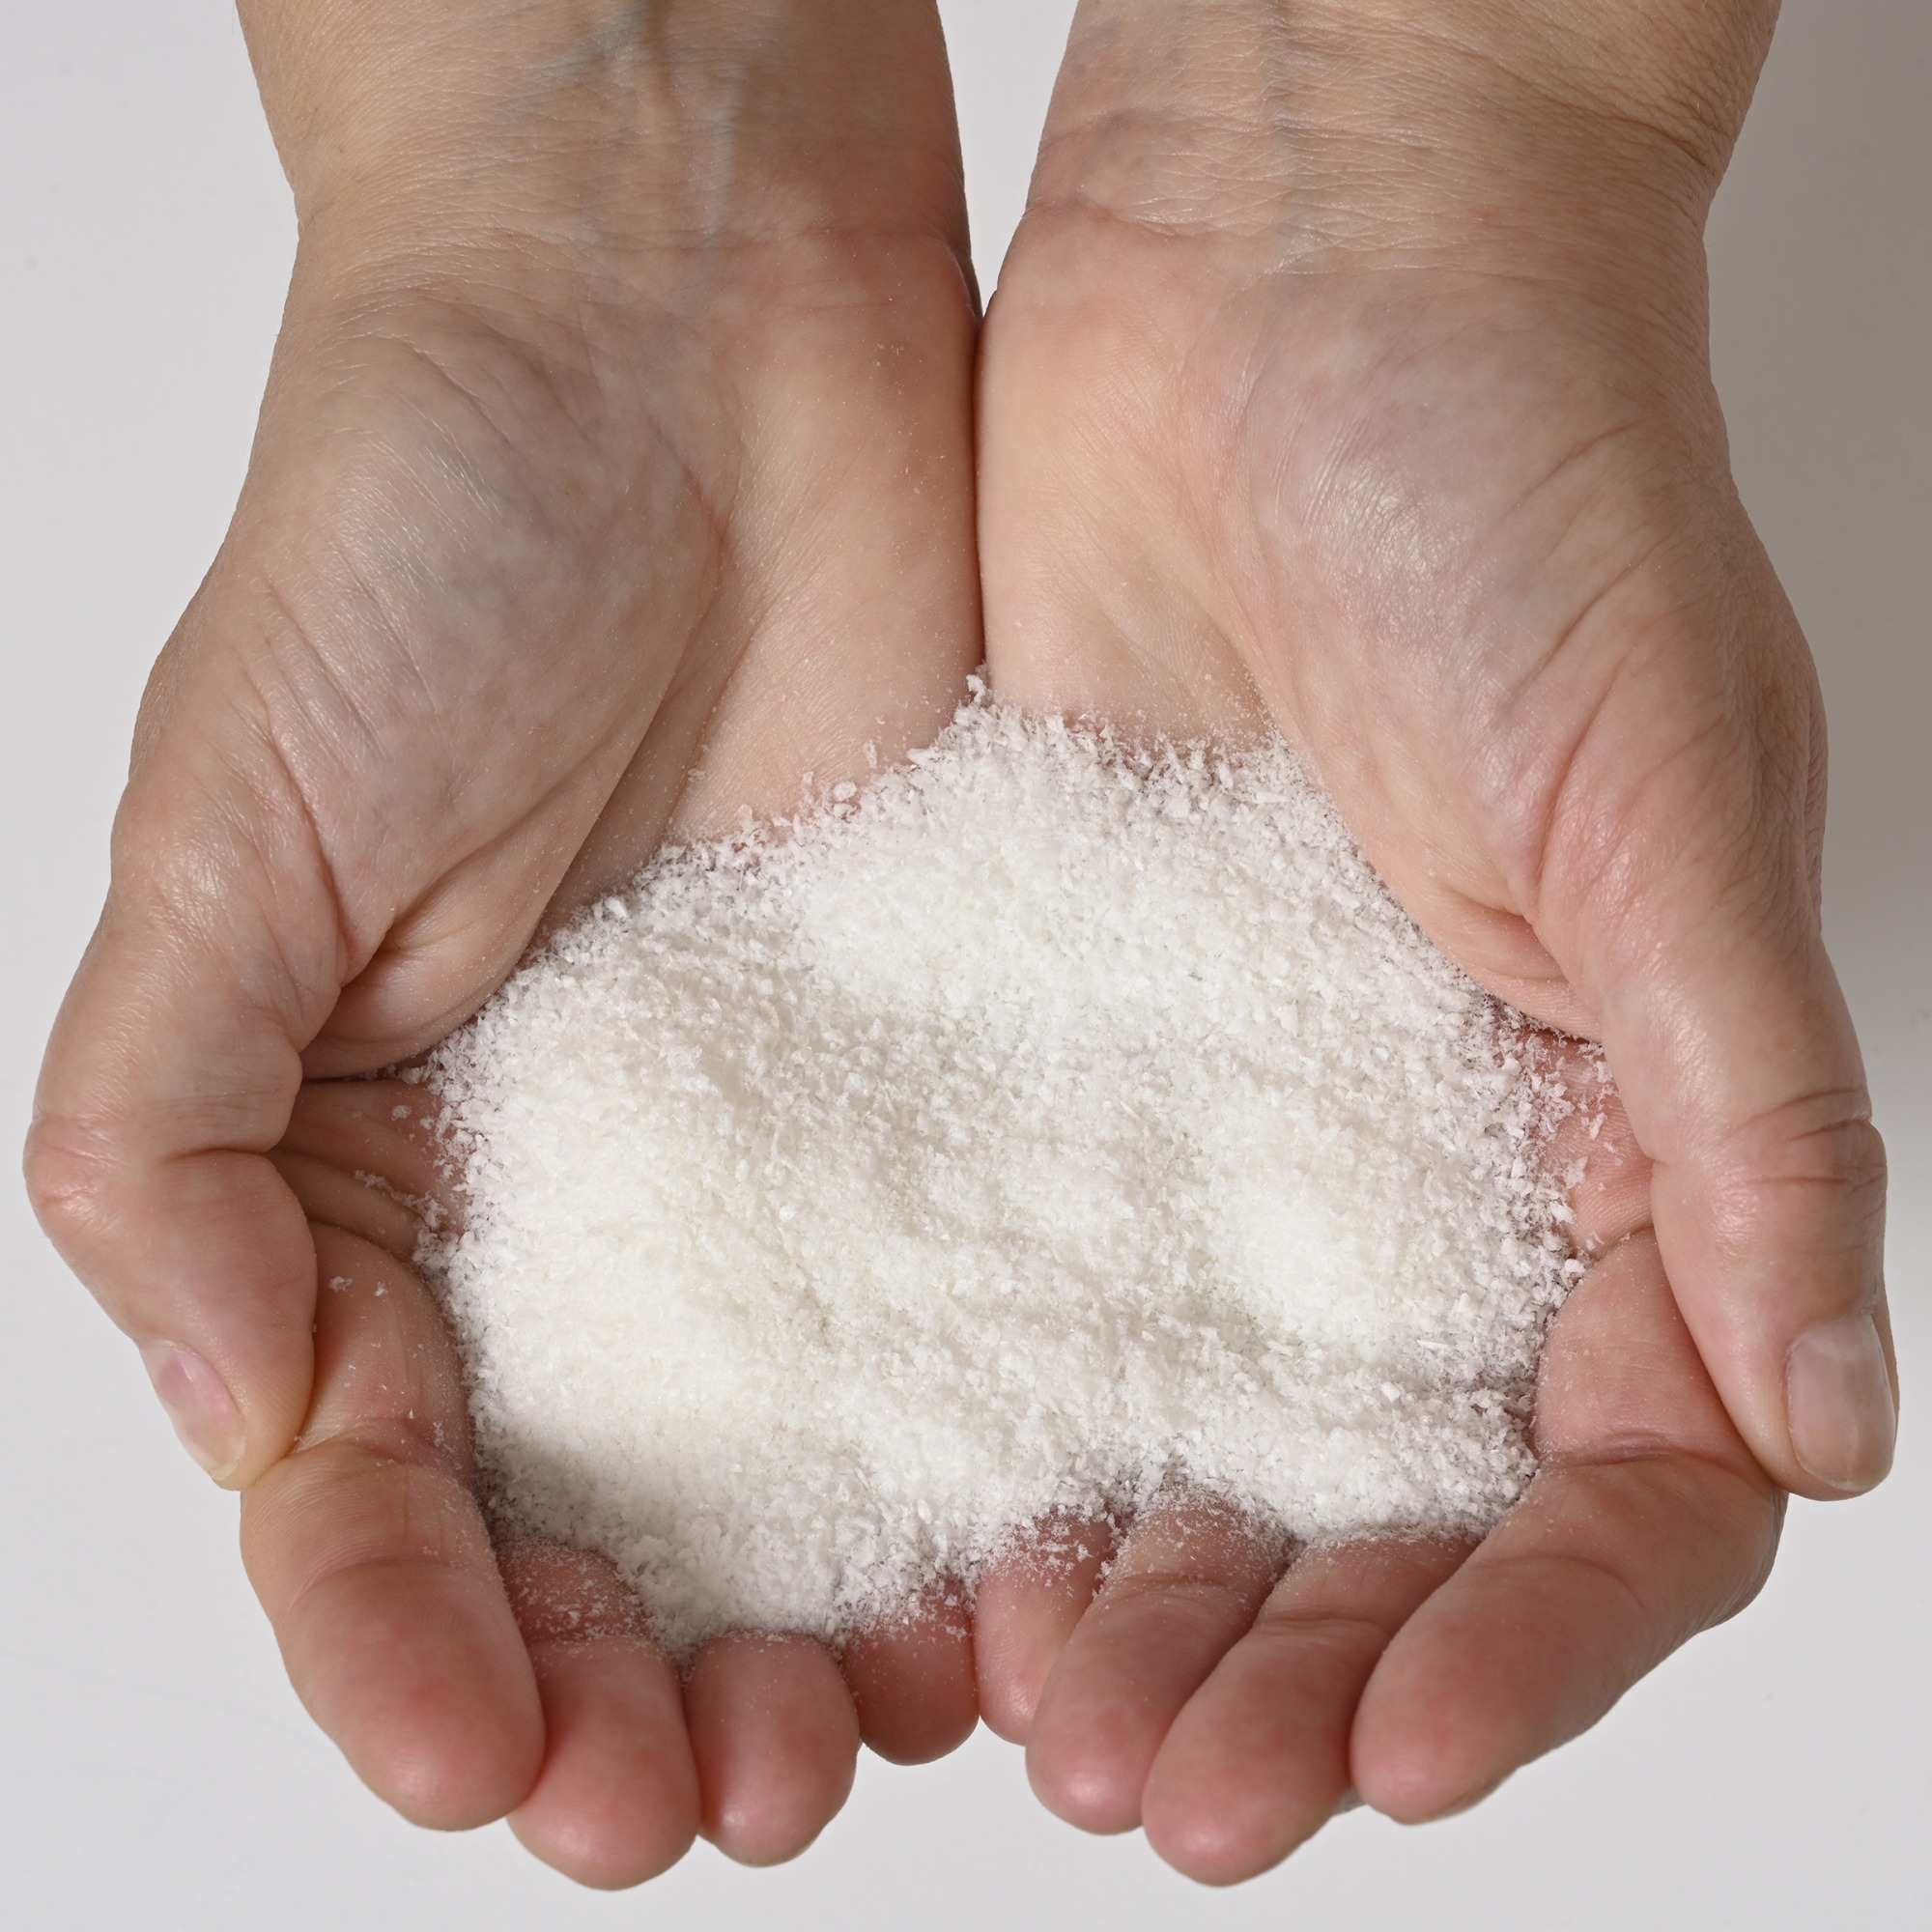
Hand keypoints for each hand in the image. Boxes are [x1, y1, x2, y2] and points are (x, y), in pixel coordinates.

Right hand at [26, 0, 982, 1880]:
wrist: (679, 330)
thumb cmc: (420, 528)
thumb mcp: (229, 834)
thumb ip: (174, 1129)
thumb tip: (232, 1402)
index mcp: (366, 1157)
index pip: (376, 1467)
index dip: (407, 1631)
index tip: (482, 1759)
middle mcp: (574, 1182)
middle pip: (589, 1509)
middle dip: (625, 1682)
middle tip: (710, 1801)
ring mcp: (774, 1140)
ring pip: (788, 1451)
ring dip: (806, 1619)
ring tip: (864, 1744)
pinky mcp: (943, 1065)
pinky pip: (964, 1297)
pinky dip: (973, 1449)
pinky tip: (1010, 1560)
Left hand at [968, 0, 1879, 1872]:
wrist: (1281, 265)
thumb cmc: (1519, 466)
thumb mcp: (1662, 801)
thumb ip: (1744, 1115)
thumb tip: (1832, 1410)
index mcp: (1609, 1124)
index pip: (1609, 1473)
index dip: (1526, 1637)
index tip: (1400, 1749)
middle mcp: (1418, 1148)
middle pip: (1376, 1499)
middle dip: (1296, 1661)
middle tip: (1170, 1785)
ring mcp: (1225, 1104)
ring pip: (1192, 1425)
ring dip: (1136, 1590)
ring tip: (1044, 1713)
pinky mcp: (1057, 1025)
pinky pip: (1024, 1270)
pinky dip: (996, 1417)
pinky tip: (932, 1525)